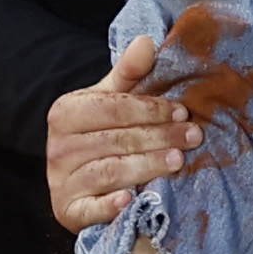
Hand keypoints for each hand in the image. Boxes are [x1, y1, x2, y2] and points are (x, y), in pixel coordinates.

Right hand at [45, 31, 198, 231]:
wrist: (77, 179)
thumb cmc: (101, 134)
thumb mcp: (110, 100)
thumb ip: (129, 74)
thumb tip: (147, 42)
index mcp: (67, 112)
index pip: (113, 109)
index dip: (151, 109)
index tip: (183, 112)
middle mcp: (58, 147)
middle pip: (116, 140)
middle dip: (159, 137)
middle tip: (194, 137)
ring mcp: (62, 181)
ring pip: (109, 171)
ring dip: (146, 166)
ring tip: (178, 161)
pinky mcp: (68, 211)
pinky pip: (91, 209)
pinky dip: (110, 205)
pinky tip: (131, 200)